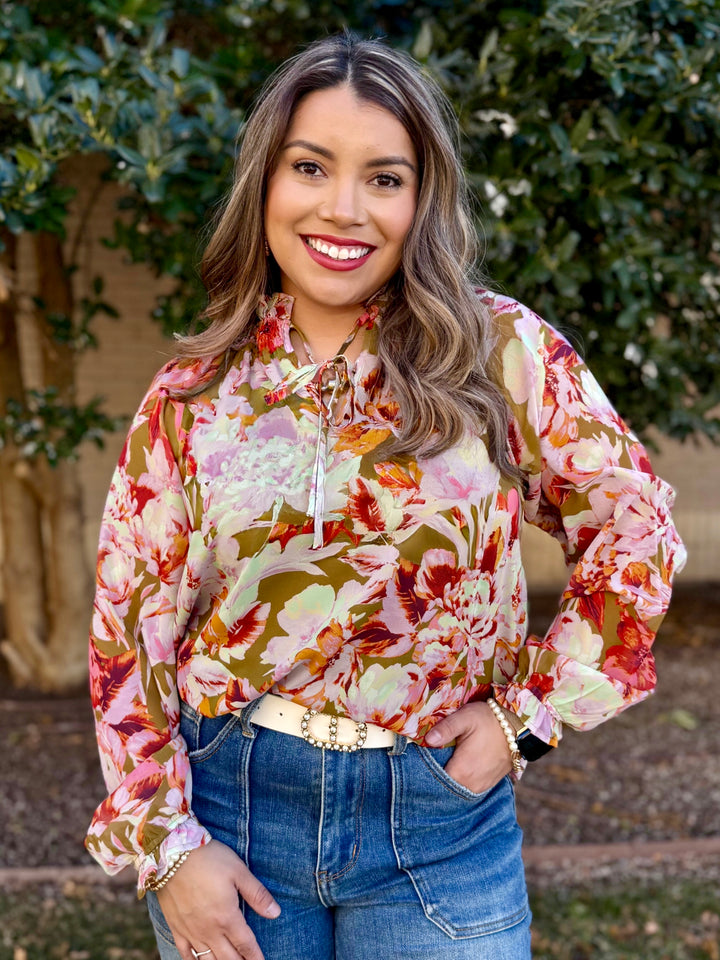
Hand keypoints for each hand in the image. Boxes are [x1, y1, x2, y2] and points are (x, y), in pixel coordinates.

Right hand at [156, 839, 279, 959]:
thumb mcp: (239, 871)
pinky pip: (186, 954)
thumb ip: (257, 894)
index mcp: (227, 917)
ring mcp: (191, 931)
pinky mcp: (176, 928)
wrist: (172, 854)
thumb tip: (275, 913)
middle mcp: (209, 930)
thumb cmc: (209, 859)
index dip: (255, 957)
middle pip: (229, 958)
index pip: (246, 945)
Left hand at [425, 701, 512, 793]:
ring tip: (441, 764)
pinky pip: (468, 788)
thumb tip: (427, 740)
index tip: (417, 764)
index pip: (434, 782)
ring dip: (449, 780)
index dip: (424, 774)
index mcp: (461, 771)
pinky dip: (460, 781)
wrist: (517, 726)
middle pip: (445, 788)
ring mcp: (481, 786)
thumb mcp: (465, 718)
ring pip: (457, 789)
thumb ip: (445, 729)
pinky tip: (456, 768)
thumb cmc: (489, 720)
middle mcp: (470, 785)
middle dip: (435, 778)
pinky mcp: (488, 784)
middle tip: (428, 762)